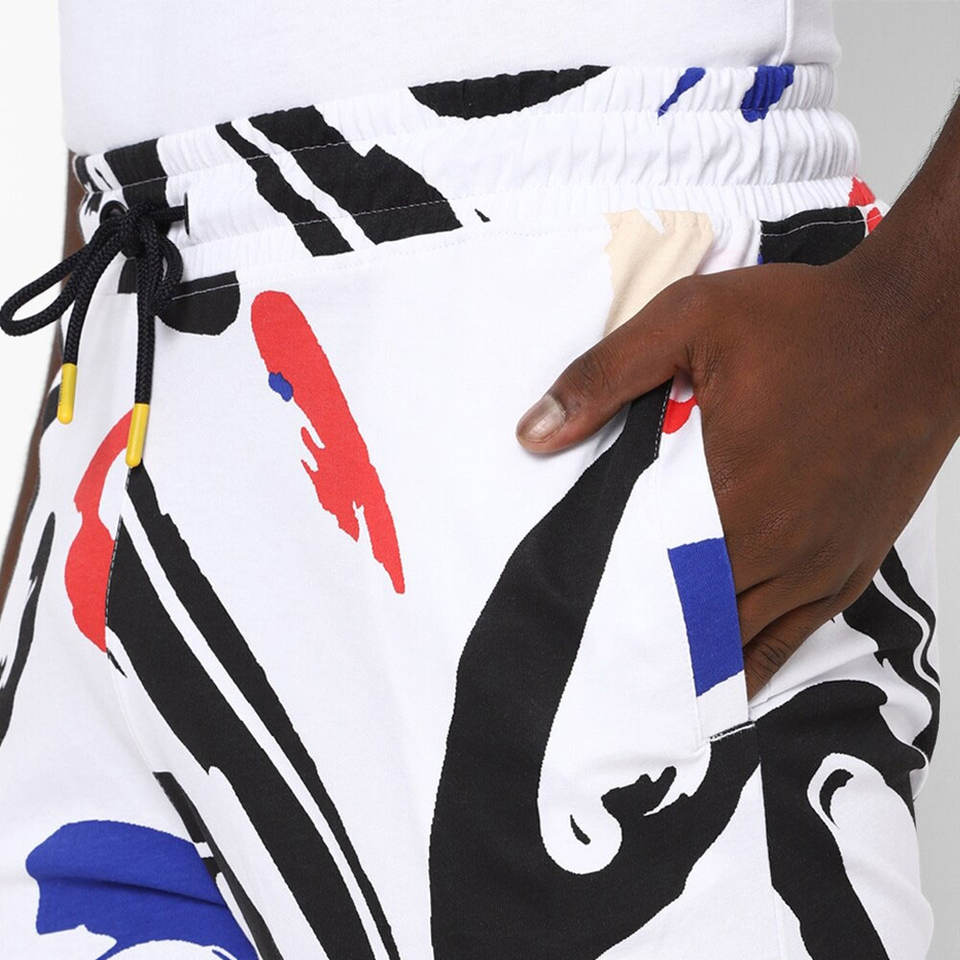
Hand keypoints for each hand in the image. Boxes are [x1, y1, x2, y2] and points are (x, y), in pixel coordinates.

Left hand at [515, 253, 957, 697]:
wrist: (918, 325)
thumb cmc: (808, 322)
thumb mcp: (689, 322)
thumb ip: (604, 377)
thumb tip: (532, 432)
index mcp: (731, 503)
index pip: (651, 588)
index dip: (610, 619)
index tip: (574, 644)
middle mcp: (779, 551)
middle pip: (694, 624)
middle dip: (646, 645)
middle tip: (599, 671)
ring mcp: (822, 563)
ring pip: (743, 639)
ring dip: (697, 661)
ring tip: (649, 690)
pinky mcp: (854, 559)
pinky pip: (799, 632)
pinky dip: (761, 659)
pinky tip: (732, 682)